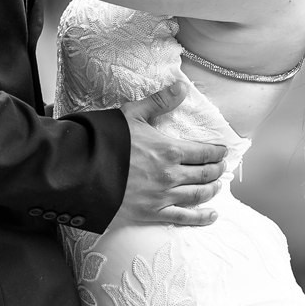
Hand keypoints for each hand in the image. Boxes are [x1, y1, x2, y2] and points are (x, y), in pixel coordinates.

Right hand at [118, 79, 227, 226]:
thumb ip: (160, 102)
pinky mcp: (151, 213)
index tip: (223, 151)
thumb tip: (182, 87)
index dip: (217, 152)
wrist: (81, 171)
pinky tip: (212, 216)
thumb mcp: (132, 114)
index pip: (204, 152)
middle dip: (216, 170)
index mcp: (169, 150)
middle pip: (204, 174)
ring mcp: (162, 196)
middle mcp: (171, 175)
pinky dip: (201, 218)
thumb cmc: (106, 141)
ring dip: (212, 190)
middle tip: (221, 168)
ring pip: (198, 195)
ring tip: (217, 186)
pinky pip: (183, 217)